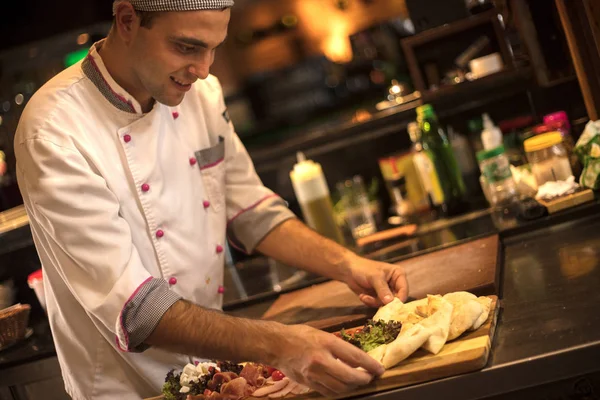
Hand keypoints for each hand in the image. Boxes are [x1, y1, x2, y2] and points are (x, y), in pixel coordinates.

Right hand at [270, 324, 384, 396]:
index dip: (371, 365)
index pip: (355, 357)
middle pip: (350, 377)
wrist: (276, 345)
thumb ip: (338, 347)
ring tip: (358, 381)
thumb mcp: (322, 334)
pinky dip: (339, 391)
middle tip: (370, 377)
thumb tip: (356, 359)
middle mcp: (321, 360)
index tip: (380, 369)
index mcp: (327, 343)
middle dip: (364, 379)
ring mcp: (314, 374)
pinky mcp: (308, 383)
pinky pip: (329, 392)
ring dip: (353, 387)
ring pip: (341, 388)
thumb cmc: (300, 335)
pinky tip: (343, 386)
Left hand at [342, 256, 408, 306]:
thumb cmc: (363, 269)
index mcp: (398, 275)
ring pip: (386, 304)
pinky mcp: (379, 297)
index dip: (399, 299)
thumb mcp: (374, 277)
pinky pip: (378, 305)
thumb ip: (382, 289)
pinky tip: (362, 296)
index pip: (404, 290)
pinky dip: (370, 302)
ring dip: (374, 302)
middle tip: (373, 301)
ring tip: (364, 296)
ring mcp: (387, 291)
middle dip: (383, 302)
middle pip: (396, 299)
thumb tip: (390, 302)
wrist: (349, 271)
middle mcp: (395, 284)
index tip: (390, 306)